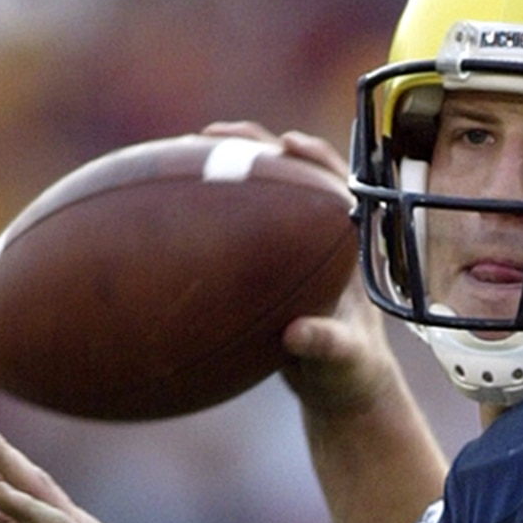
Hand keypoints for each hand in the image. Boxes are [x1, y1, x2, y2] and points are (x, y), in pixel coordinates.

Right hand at [199, 120, 405, 420]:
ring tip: (186, 148)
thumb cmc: (350, 373)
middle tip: (216, 134)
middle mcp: (319, 233)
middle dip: (255, 145)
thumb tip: (298, 333)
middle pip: (290, 171)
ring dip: (226, 166)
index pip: (337, 182)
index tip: (287, 144)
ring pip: (260, 191)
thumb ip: (328, 346)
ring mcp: (290, 243)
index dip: (314, 158)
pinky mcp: (266, 259)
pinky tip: (172, 200)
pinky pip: (236, 223)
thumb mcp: (344, 362)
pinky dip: (210, 207)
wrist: (338, 387)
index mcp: (349, 244)